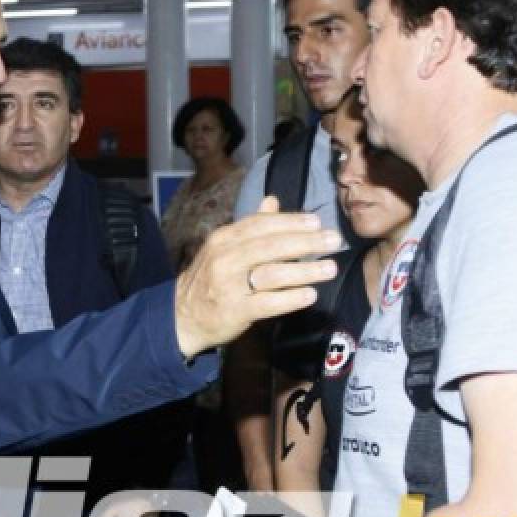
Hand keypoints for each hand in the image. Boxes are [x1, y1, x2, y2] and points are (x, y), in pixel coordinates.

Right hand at [174, 197, 339, 356]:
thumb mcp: (224, 248)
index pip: (259, 224)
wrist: (183, 316)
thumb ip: (251, 226)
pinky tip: (310, 295)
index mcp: (223, 239)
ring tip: (330, 269)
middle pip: (270, 246)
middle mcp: (224, 259)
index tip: (316, 222)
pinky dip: (291, 299)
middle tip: (333, 241)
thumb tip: (273, 200)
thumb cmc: (210, 279)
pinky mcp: (235, 311)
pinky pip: (268, 303)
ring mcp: (229, 285)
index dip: (290, 222)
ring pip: (272, 274)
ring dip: (305, 271)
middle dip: (305, 242)